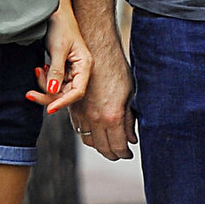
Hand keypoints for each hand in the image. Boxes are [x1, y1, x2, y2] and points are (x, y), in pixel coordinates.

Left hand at [28, 0, 92, 115]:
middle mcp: (80, 70)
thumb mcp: (58, 48)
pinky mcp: (62, 67)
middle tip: (30, 93)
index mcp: (85, 65)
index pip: (77, 91)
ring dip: (45, 84)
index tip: (49, 109)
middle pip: (66, 93)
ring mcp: (71, 69)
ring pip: (58, 88)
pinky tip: (40, 68)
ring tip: (38, 70)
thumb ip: (56, 71)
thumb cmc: (61, 25)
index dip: (63, 102)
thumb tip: (53, 91)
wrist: (54, 10)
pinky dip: (45, 78)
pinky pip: (53, 81)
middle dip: (48, 94)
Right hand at [71, 41, 135, 159]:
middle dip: (113, 154)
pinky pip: (79, 129)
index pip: (118, 146)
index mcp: (112, 116)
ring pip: (88, 141)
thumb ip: (129, 119)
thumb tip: (132, 138)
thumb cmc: (116, 67)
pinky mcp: (73, 107)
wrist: (95, 49)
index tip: (129, 153)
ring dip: (99, 146)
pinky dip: (88, 135)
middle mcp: (95, 118)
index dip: (124, 154)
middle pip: (102, 148)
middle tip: (120, 154)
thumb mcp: (130, 94)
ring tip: (109, 145)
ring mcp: (82, 114)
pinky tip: (96, 133)